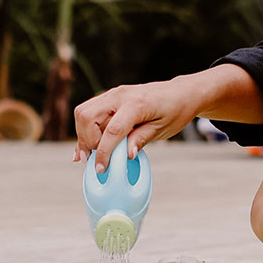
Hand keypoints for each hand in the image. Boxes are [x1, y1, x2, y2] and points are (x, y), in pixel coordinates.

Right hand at [73, 81, 195, 172]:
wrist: (180, 93)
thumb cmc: (174, 111)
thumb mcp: (162, 129)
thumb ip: (141, 139)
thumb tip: (126, 155)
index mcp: (136, 104)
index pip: (112, 130)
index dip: (104, 152)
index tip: (101, 169)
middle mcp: (120, 95)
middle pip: (87, 116)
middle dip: (86, 140)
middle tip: (92, 160)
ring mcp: (113, 94)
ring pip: (83, 112)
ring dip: (83, 135)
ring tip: (89, 154)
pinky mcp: (110, 98)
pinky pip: (89, 111)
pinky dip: (85, 129)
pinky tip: (87, 145)